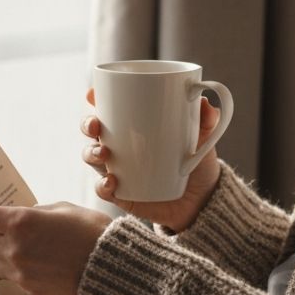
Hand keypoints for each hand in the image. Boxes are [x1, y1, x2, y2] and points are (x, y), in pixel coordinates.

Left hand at [0, 196, 111, 294]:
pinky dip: (3, 264)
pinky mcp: (29, 289)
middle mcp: (13, 248)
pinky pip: (7, 275)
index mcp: (20, 222)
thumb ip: (37, 213)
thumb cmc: (92, 232)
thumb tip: (25, 217)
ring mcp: (19, 272)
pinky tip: (8, 258)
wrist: (110, 271)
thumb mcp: (63, 209)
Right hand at [81, 88, 221, 232]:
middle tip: (96, 124)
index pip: (107, 108)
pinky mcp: (121, 194)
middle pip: (91, 130)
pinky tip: (112, 181)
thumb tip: (205, 104)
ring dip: (91, 152)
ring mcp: (117, 169)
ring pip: (91, 157)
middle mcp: (119, 145)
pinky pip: (102, 189)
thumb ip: (207, 120)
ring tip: (105, 153)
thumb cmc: (196, 161)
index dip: (94, 99)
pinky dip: (102, 185)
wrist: (201, 200)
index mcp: (132, 126)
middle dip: (87, 123)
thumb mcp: (204, 138)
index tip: (92, 94)